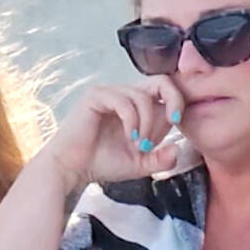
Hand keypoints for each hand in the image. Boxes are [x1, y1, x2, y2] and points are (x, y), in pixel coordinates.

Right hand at [43, 79, 183, 189]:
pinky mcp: (95, 96)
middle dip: (173, 100)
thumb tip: (178, 149)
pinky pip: (124, 101)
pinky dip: (132, 120)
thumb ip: (160, 159)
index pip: (165, 91)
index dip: (177, 103)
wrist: (72, 169)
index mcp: (137, 107)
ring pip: (143, 97)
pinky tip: (128, 136)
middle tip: (173, 121)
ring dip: (147, 123)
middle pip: (160, 81)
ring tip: (139, 144)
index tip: (177, 122)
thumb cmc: (101, 163)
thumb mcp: (139, 164)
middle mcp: (124, 95)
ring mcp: (109, 93)